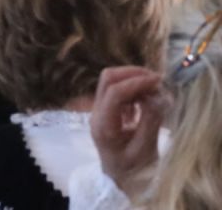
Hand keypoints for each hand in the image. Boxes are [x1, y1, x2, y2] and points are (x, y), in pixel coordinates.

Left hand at [90, 65, 169, 199]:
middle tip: (158, 81)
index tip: (159, 81)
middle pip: (108, 79)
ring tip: (156, 90)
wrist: (121, 182)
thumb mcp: (145, 149)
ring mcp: (100, 111)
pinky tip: (147, 99)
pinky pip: (117, 91)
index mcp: (103, 124)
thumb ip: (151, 121)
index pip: (113, 92)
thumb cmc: (134, 171)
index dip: (136, 82)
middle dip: (133, 74)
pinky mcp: (108, 112)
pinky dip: (133, 89)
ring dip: (134, 80)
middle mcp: (97, 113)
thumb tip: (159, 96)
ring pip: (111, 82)